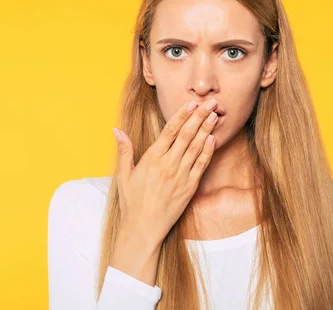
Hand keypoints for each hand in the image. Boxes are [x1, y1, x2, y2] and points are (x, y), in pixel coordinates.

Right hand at [112, 98, 218, 246]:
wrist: (143, 229)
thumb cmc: (131, 202)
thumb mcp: (123, 175)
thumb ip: (124, 151)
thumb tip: (116, 130)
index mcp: (152, 159)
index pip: (170, 131)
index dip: (182, 115)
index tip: (192, 103)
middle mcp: (168, 165)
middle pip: (187, 135)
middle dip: (200, 116)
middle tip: (211, 102)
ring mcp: (180, 176)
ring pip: (196, 148)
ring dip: (207, 130)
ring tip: (215, 115)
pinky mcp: (189, 188)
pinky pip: (201, 166)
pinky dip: (208, 152)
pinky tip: (213, 140)